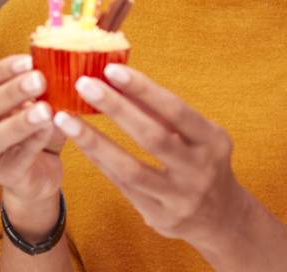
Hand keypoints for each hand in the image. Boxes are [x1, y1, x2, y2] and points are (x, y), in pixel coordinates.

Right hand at [0, 55, 63, 209]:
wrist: (40, 168)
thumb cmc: (34, 127)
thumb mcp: (36, 100)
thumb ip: (39, 84)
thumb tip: (57, 60)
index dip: (2, 69)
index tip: (28, 60)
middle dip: (11, 92)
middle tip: (39, 80)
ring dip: (19, 122)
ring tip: (44, 110)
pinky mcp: (2, 173)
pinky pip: (16, 158)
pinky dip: (33, 142)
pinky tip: (48, 130)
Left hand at [56, 65, 252, 251]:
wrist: (221, 217)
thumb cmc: (203, 163)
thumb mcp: (198, 135)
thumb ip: (163, 113)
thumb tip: (121, 79)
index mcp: (214, 141)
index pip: (176, 110)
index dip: (143, 89)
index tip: (111, 69)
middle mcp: (200, 170)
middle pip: (153, 137)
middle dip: (115, 108)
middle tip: (83, 85)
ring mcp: (179, 198)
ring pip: (130, 168)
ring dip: (94, 141)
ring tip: (64, 119)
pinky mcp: (159, 217)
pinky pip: (122, 186)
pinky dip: (99, 162)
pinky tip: (80, 144)